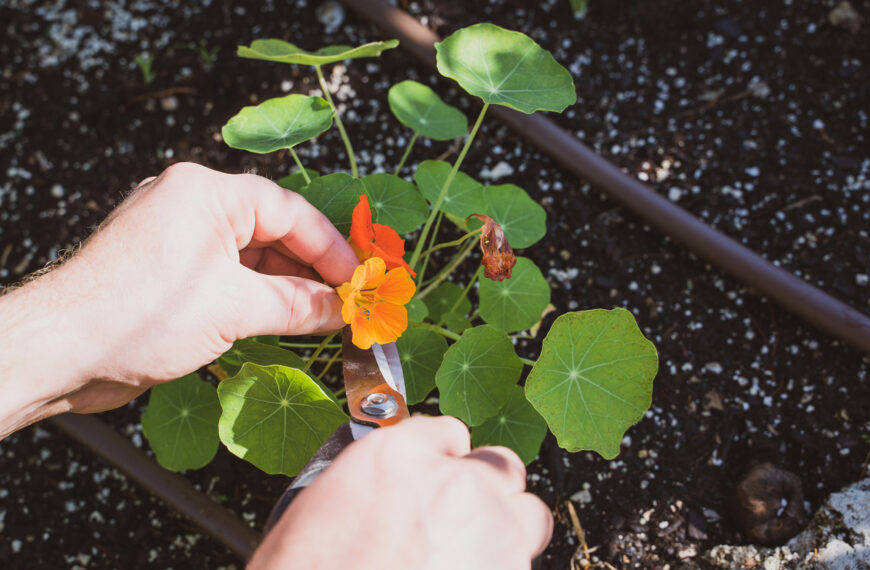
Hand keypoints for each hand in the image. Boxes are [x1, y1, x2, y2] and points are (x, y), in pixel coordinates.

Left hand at [0, 162, 358, 435]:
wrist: (60, 353)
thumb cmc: (137, 316)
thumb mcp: (235, 309)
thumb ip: (299, 305)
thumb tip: (342, 309)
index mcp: (205, 193)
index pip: (288, 210)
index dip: (329, 247)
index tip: (357, 279)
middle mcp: (189, 205)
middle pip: (270, 230)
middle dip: (310, 269)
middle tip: (346, 301)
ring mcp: (176, 238)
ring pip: (249, 256)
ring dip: (285, 286)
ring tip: (320, 316)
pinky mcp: (166, 271)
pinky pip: (225, 275)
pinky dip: (256, 296)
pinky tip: (282, 320)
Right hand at [249, 416, 552, 569]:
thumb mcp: (323, 503)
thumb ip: (382, 478)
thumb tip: (403, 483)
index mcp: (399, 458)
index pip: (448, 434)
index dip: (444, 460)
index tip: (439, 479)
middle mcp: (455, 485)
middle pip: (504, 468)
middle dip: (489, 490)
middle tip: (463, 519)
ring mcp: (492, 537)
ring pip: (526, 521)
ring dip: (500, 537)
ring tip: (456, 565)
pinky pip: (518, 566)